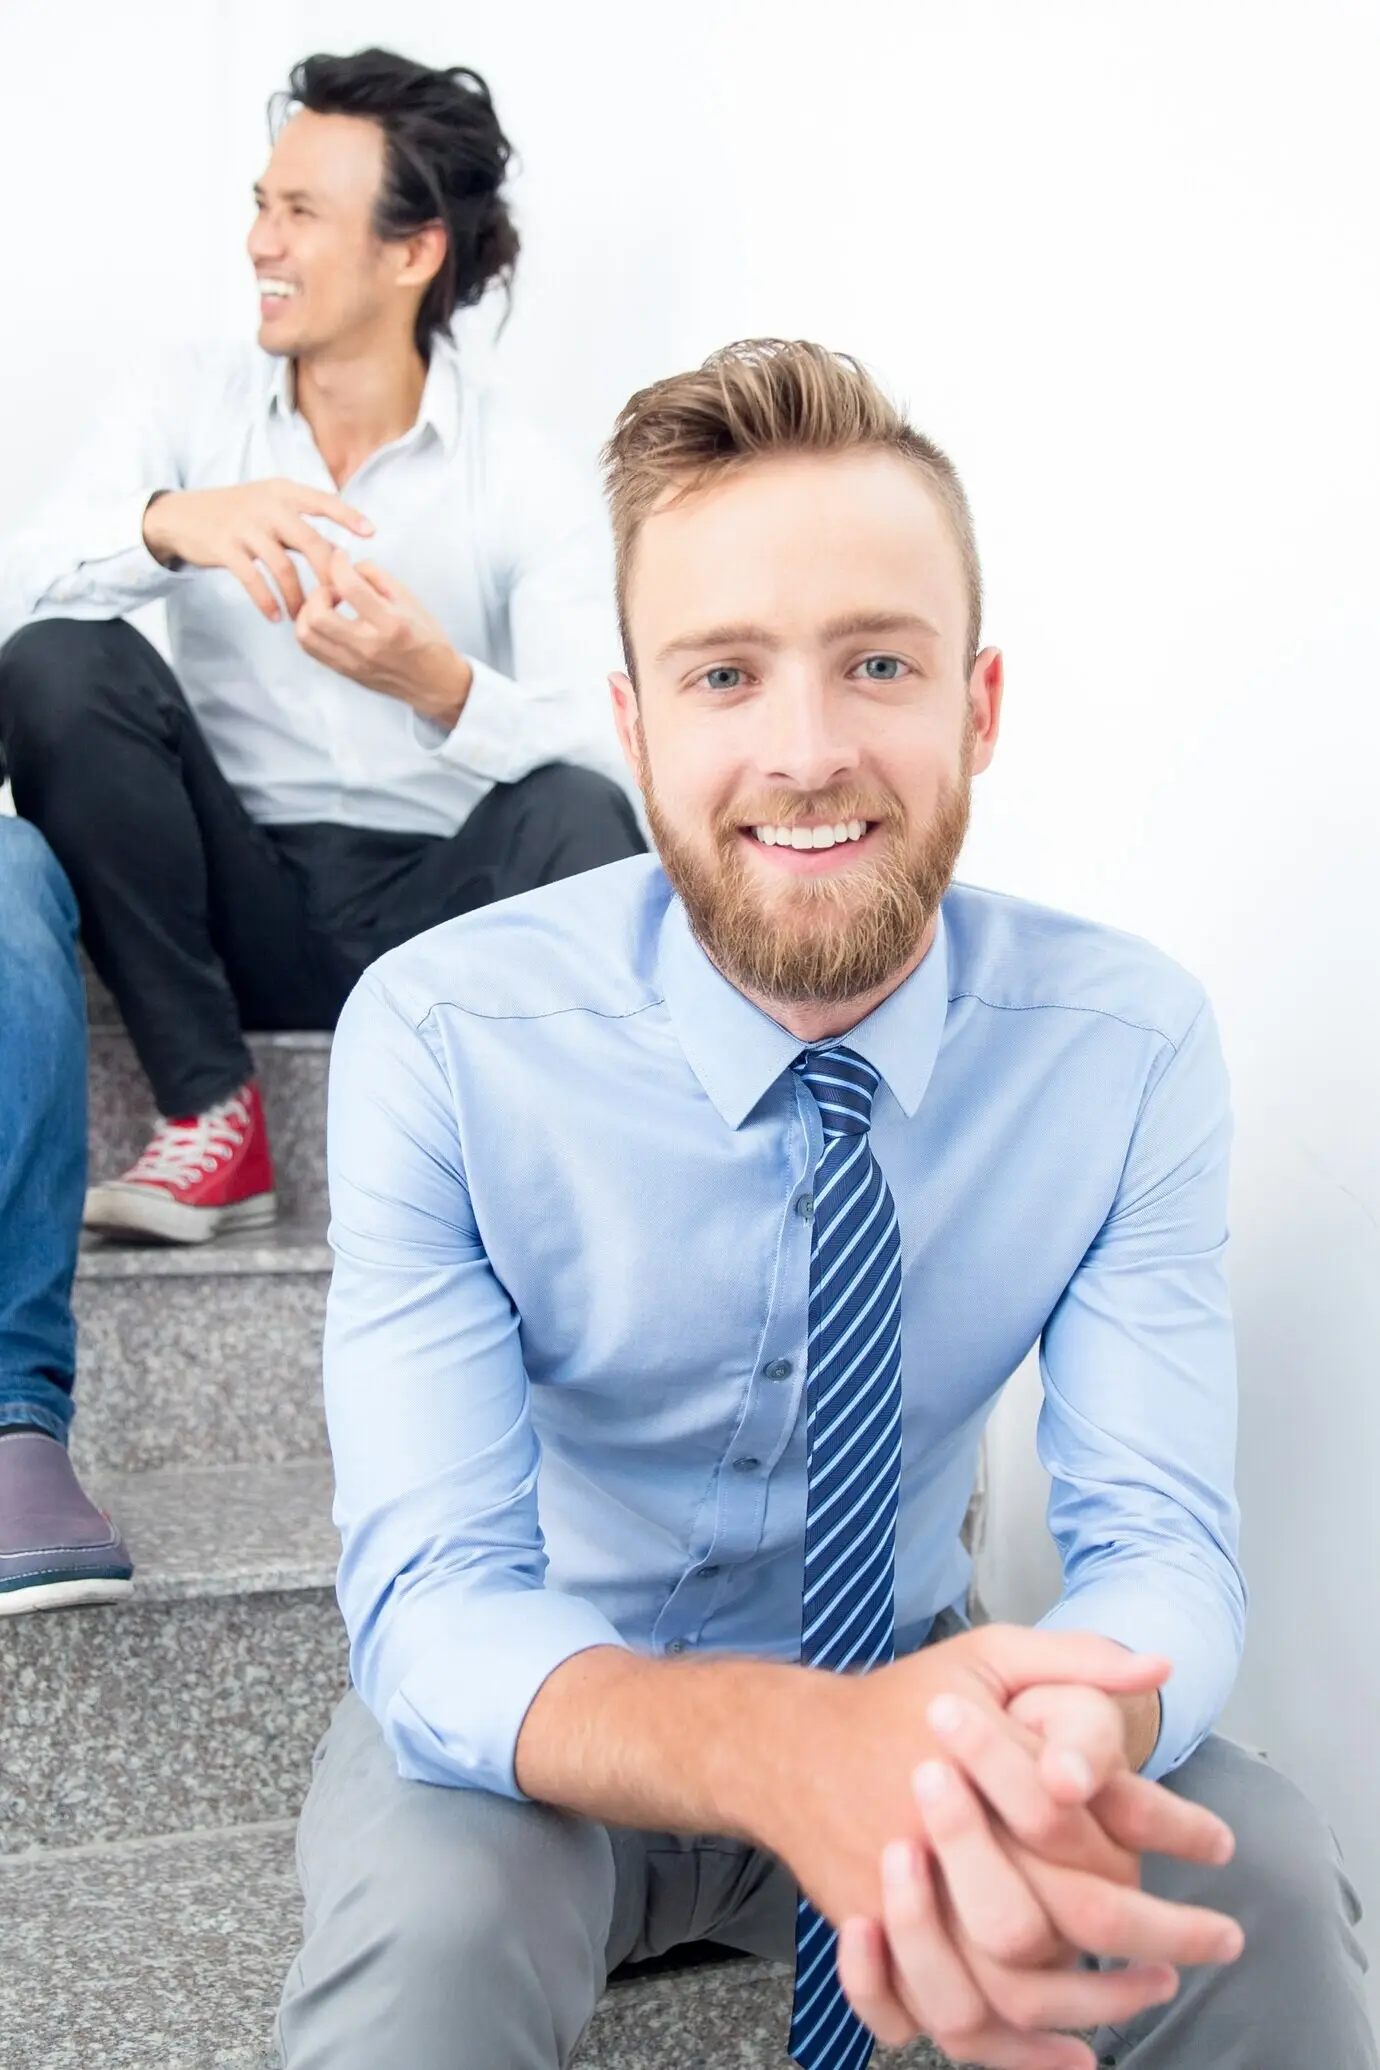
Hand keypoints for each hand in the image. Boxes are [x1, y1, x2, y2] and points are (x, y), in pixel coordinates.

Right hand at [142, 480, 372, 620]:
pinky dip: (267, 601)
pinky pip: (253, 579)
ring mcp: (245, 526)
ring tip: (303, 618)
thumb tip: (340, 552)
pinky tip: (276, 617)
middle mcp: (267, 505)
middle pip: (309, 542)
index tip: (371, 533)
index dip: (347, 516)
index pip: (322, 501)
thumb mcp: (268, 502)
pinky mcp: (225, 546)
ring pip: (283, 567)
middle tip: (338, 602)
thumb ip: (300, 519)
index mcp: (283, 492)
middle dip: (328, 576)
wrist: (182, 515)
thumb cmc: (236, 513)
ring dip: (297, 597)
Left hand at [294, 549, 472, 728]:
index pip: (350, 588)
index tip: (340, 557)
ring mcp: (353, 663)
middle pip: (318, 615)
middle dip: (318, 592)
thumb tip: (351, 566)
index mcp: (390, 624)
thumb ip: (379, 578)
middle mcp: (368, 646)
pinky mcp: (345, 672)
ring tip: (327, 606)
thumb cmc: (428, 641)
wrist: (435, 684)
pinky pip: (311, 648)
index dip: (339, 564)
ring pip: (306, 635)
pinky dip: (311, 629)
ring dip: (309, 612)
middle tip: (333, 588)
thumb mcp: (412, 602)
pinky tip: (327, 622)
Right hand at [833, 1675, 1240, 2067]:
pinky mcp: (889, 1954)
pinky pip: (955, 2028)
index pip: (1097, 1836)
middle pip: (1075, 1925)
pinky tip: (1072, 2055)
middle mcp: (952, 1855)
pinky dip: (1017, 2057)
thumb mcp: (989, 1655)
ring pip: (1019, 1995)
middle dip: (1161, 1938)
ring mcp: (917, 1915)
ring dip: (1098, 2004)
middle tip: (1217, 1940)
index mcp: (985, 1781)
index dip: (1171, 1844)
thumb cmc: (902, 1702)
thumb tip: (1161, 1667)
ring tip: (1153, 1990)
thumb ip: (1074, 1660)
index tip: (1223, 1851)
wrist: (794, 1749)